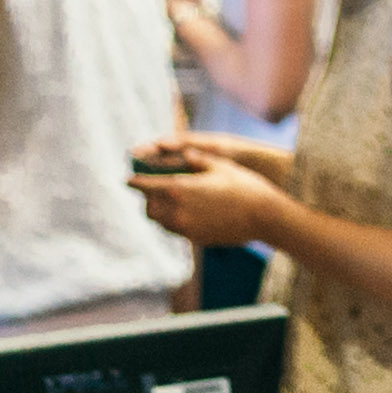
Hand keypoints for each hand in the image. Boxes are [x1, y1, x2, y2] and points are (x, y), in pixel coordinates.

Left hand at [129, 142, 290, 251]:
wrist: (263, 216)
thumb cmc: (243, 186)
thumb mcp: (219, 165)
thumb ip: (196, 160)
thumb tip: (184, 153)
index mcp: (179, 188)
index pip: (145, 186)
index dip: (135, 181)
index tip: (128, 179)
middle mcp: (177, 211)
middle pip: (149, 207)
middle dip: (148, 198)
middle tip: (153, 189)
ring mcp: (185, 228)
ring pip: (160, 221)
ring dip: (159, 211)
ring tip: (169, 201)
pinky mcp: (195, 239)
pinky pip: (175, 230)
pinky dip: (173, 221)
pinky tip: (185, 212)